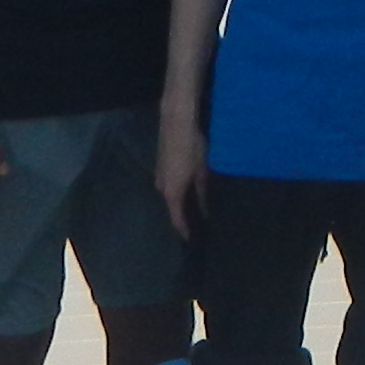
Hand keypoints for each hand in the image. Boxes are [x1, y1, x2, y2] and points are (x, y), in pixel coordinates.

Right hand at [154, 107, 207, 235]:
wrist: (176, 123)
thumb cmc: (191, 148)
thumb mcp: (202, 172)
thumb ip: (202, 193)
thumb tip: (205, 210)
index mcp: (172, 193)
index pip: (177, 220)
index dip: (184, 231)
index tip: (191, 240)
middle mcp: (161, 188)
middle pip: (172, 208)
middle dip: (183, 217)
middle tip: (198, 225)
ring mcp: (158, 177)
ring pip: (170, 196)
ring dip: (180, 203)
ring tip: (195, 209)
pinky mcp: (159, 167)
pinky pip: (169, 185)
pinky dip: (177, 191)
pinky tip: (188, 190)